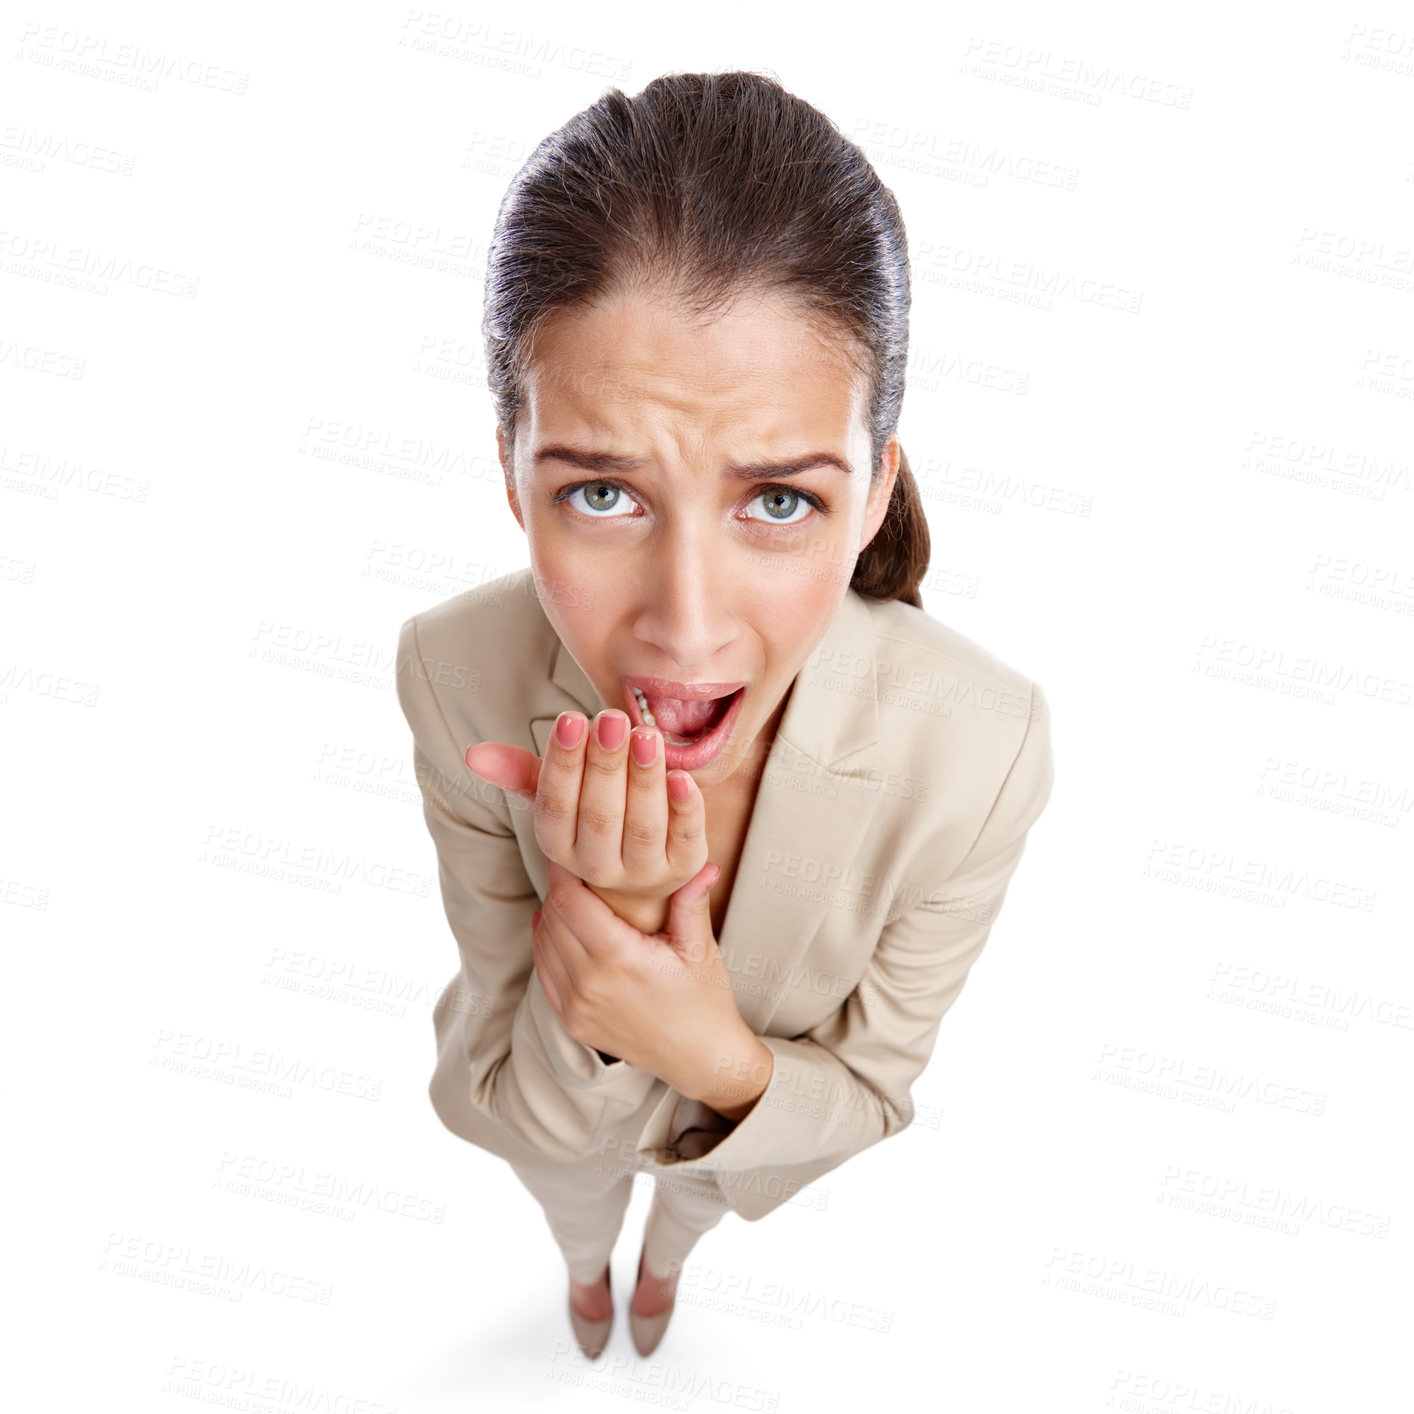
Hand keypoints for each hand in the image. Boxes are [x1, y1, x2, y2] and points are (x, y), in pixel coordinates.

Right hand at [463, 709, 708, 932]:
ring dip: (644, 779)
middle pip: (600, 817)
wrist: (639, 875)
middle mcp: (599, 866)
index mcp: (560, 846)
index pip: (555, 807)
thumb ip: (521, 772)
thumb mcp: (557, 797)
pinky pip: (687, 838)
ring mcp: (644, 871)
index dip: (564, 764)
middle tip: (612, 719)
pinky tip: (681, 775)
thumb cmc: (593, 820)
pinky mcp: (684, 867)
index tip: (571, 719)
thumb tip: (474, 754)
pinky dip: (685, 807)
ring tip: (645, 734)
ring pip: (643, 826)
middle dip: (606, 765)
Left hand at [533, 857, 754, 1100]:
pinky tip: (558, 928)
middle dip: (559, 887)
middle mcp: (590, 984)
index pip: (570, 900)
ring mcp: (577, 1007)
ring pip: (543, 943)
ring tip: (569, 893)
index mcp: (619, 959)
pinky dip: (546, 946)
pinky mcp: (573, 1022)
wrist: (700, 1059)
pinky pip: (544, 973)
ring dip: (551, 915)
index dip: (564, 870)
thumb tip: (703, 862)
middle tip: (574, 865)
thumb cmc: (705, 1000)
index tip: (571, 849)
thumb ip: (692, 902)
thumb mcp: (701, 949)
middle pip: (553, 917)